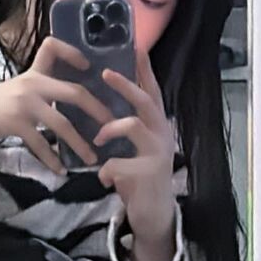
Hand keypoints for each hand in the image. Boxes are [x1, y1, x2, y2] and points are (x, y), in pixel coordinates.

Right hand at [0, 35, 115, 175]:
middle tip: (111, 125)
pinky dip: (52, 159)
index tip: (88, 67)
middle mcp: (32, 85)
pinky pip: (40, 144)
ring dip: (79, 143)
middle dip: (97, 110)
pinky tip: (61, 170)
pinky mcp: (16, 124)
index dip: (72, 53)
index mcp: (33, 73)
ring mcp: (25, 105)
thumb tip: (73, 98)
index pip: (51, 48)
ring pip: (62, 124)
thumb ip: (41, 87)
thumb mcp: (19, 87)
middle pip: (74, 93)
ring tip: (92, 158)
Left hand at [93, 45, 176, 243]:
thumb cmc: (138, 175)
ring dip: (110, 129)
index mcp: (157, 125)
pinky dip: (105, 170)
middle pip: (146, 101)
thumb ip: (125, 126)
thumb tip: (99, 103)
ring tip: (98, 139)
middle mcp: (162, 134)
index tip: (136, 46)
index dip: (144, 70)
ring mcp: (158, 152)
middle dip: (126, 84)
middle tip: (106, 73)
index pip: (152, 91)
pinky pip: (118, 163)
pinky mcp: (149, 173)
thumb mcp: (134, 147)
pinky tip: (103, 178)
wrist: (154, 214)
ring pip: (133, 125)